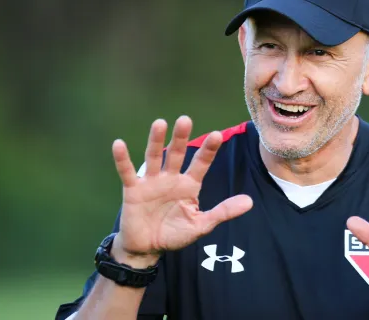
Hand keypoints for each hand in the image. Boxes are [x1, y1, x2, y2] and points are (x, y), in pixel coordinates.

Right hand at [111, 116, 252, 263]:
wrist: (147, 248)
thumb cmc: (175, 234)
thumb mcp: (202, 224)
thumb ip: (223, 212)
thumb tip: (249, 202)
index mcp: (189, 184)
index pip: (201, 163)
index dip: (208, 150)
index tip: (217, 135)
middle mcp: (171, 178)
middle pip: (177, 154)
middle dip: (181, 138)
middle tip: (185, 119)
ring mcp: (151, 182)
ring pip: (154, 157)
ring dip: (155, 141)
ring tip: (160, 123)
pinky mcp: (133, 190)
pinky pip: (127, 172)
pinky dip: (123, 159)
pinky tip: (119, 144)